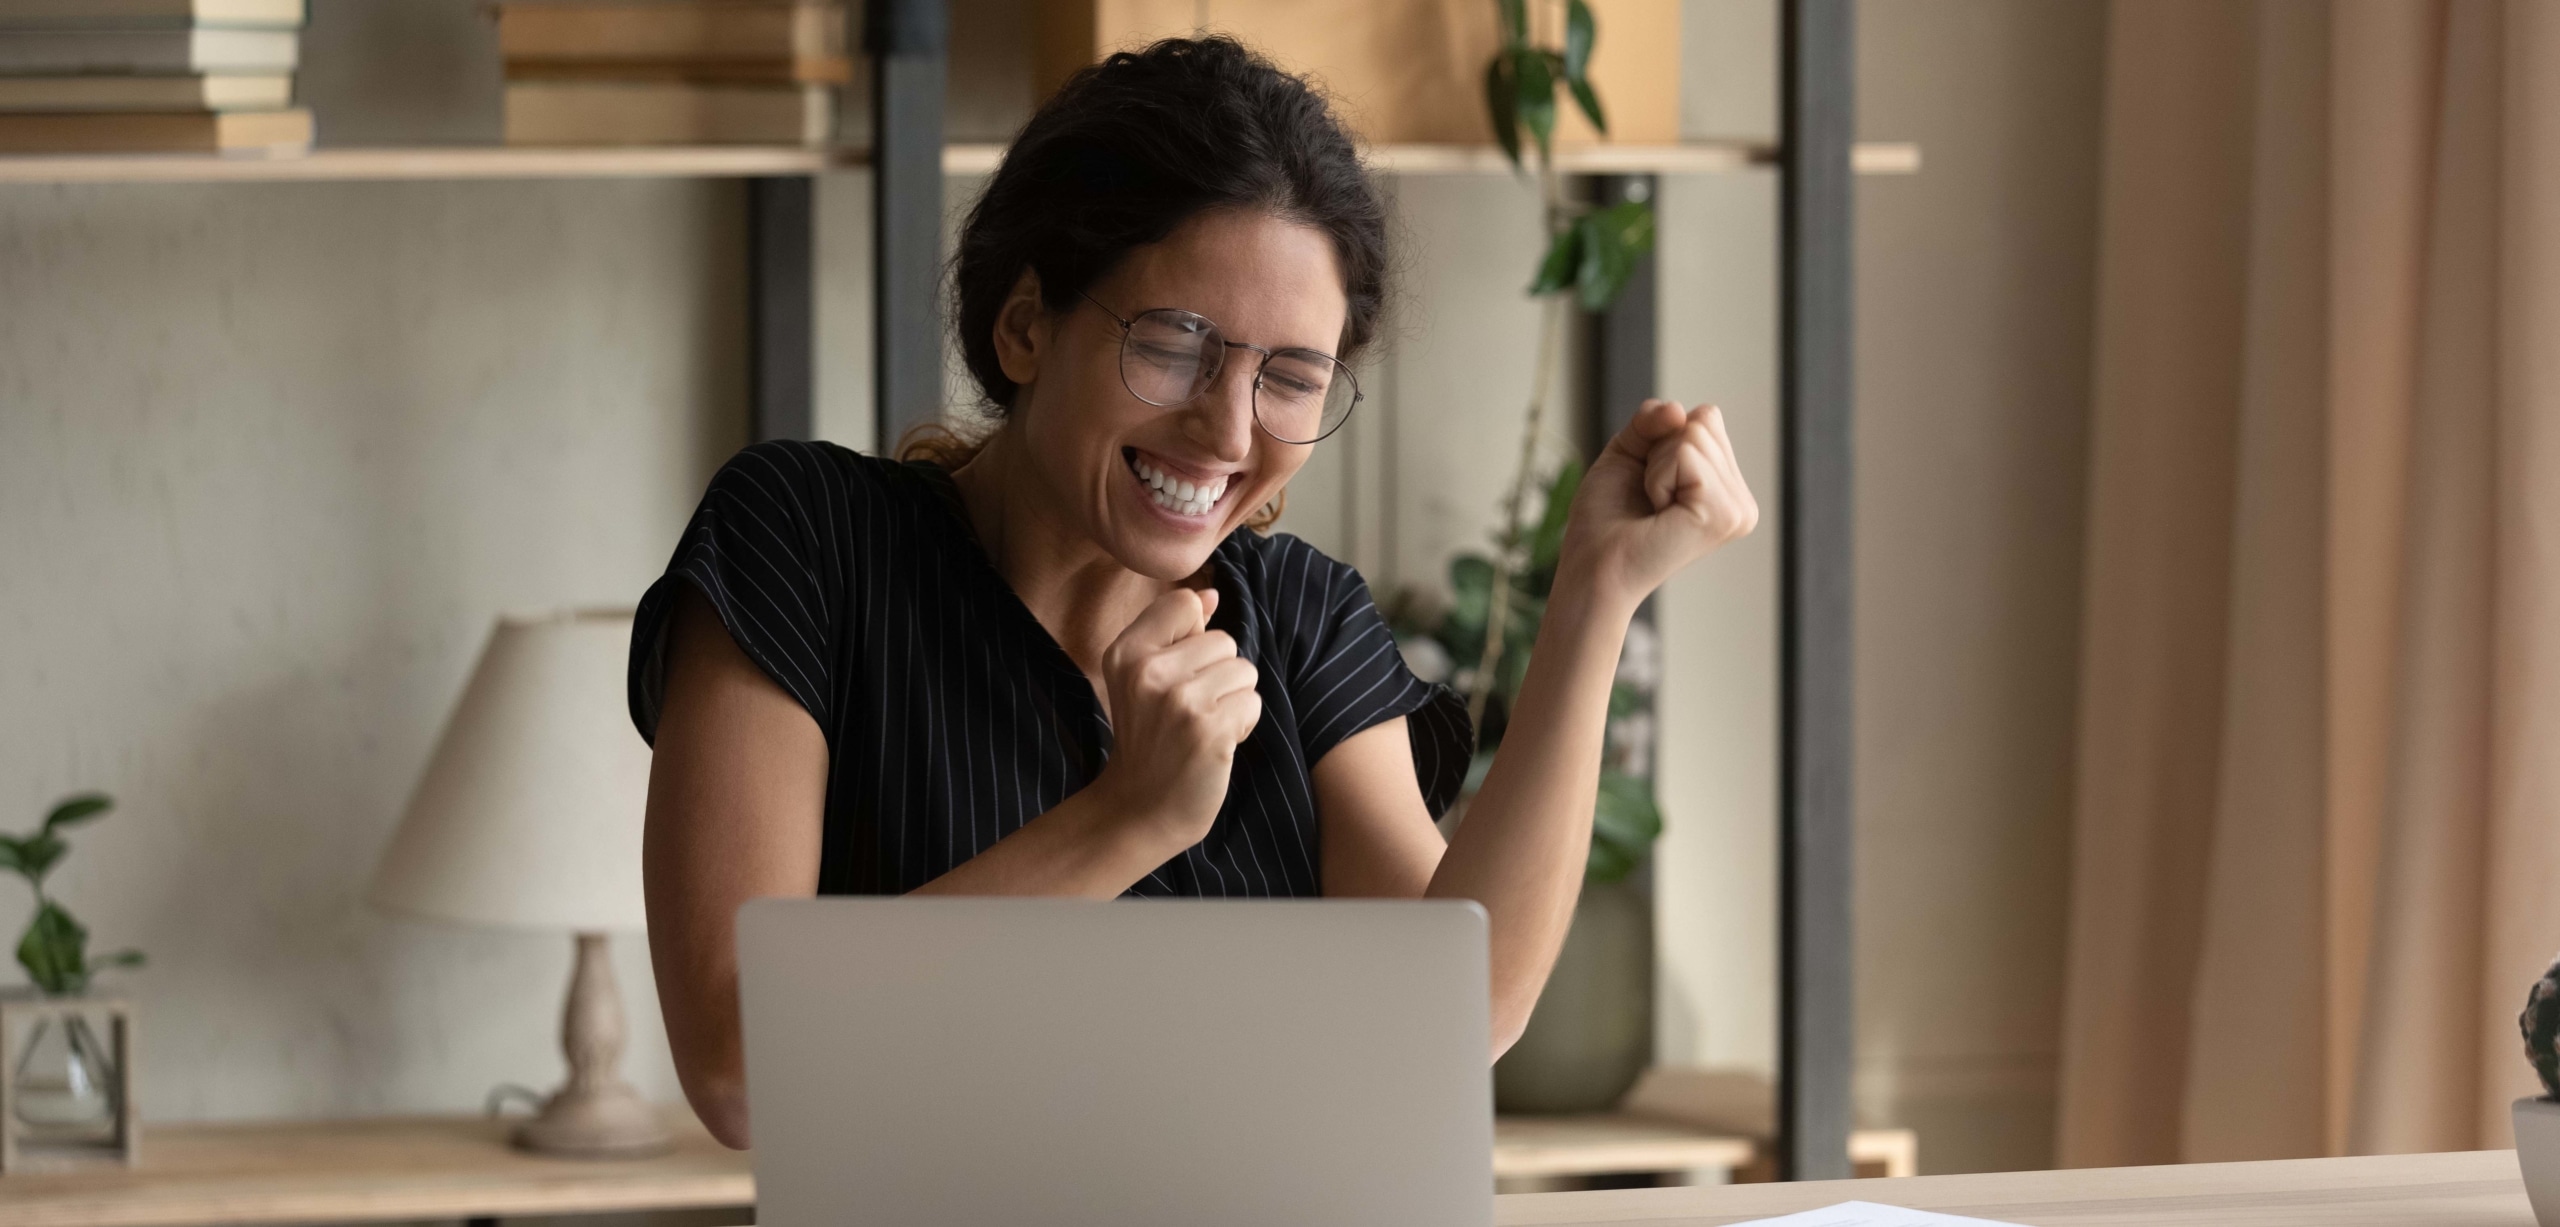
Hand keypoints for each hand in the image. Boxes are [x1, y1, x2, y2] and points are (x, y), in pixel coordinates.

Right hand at [1090, 587, 1262, 850]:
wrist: (1140, 808)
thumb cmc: (1149, 739)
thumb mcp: (1140, 678)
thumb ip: (1173, 631)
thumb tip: (1211, 595)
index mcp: (1126, 651)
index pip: (1185, 603)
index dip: (1195, 637)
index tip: (1178, 672)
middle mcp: (1149, 671)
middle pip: (1224, 639)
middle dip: (1219, 674)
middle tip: (1190, 711)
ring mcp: (1179, 700)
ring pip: (1243, 670)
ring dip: (1234, 700)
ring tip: (1203, 726)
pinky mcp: (1209, 729)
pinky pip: (1253, 702)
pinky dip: (1243, 725)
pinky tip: (1215, 743)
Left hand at [1561, 400, 1759, 610]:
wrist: (1592, 568)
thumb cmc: (1606, 520)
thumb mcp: (1628, 452)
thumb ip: (1652, 420)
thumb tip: (1679, 409)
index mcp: (1726, 489)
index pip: (1708, 418)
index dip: (1663, 439)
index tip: (1650, 484)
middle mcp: (1740, 502)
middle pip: (1704, 421)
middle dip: (1659, 452)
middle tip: (1649, 499)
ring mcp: (1737, 510)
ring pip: (1694, 435)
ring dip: (1656, 468)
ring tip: (1653, 508)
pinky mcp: (1723, 514)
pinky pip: (1685, 454)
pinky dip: (1657, 477)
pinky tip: (1658, 513)